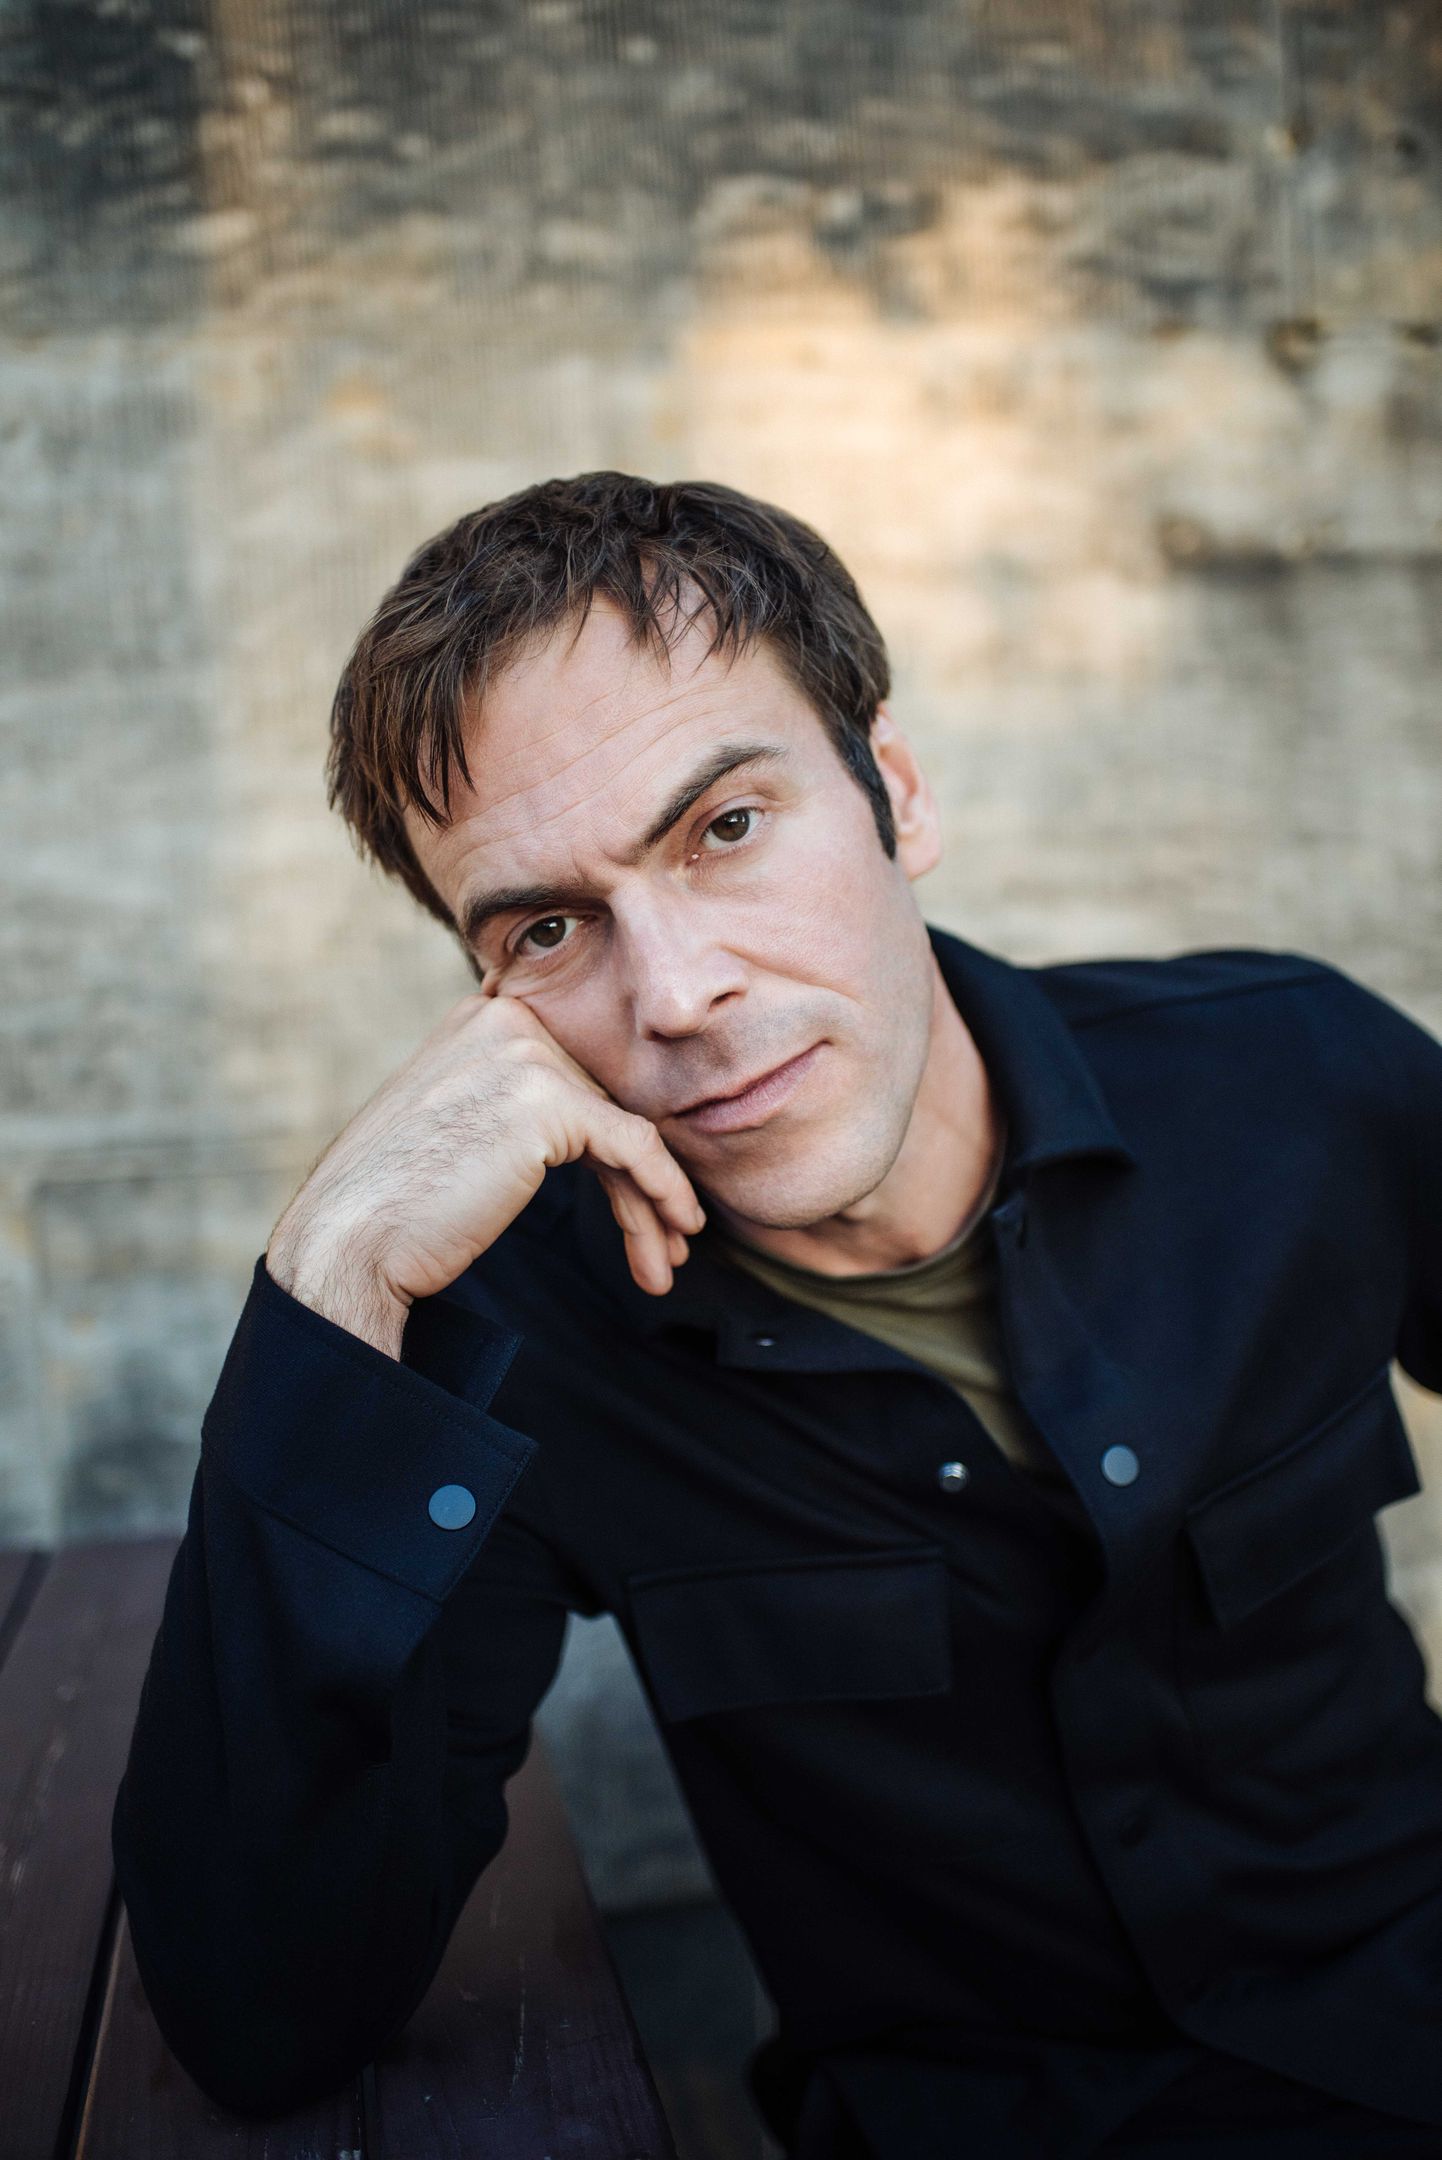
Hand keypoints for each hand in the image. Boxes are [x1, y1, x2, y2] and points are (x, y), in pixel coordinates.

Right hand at [266, 995, 705, 1354]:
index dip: (610, 1145)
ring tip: (666, 1260)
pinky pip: (635, 1147)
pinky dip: (663, 1193)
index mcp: (482, 1019)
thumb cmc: (393, 1203)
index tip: (637, 1202)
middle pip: (603, 1105)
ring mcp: (526, 1055)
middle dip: (635, 1182)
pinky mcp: (549, 1101)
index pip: (574, 1078)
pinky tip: (674, 1234)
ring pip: (623, 1132)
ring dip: (651, 1203)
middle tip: (664, 1242)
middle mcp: (505, 1021)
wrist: (348, 1240)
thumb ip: (508, 1104)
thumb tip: (585, 1130)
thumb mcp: (455, 1125)